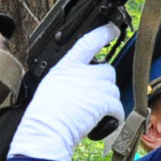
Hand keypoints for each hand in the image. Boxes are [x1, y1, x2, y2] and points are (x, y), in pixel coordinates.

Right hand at [11, 26, 121, 160]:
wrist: (46, 132)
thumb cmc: (42, 116)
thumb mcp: (49, 87)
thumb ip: (66, 80)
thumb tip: (76, 85)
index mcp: (65, 66)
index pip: (87, 42)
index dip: (102, 33)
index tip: (112, 29)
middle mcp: (82, 72)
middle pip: (107, 70)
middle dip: (104, 85)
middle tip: (92, 101)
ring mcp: (94, 85)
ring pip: (113, 90)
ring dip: (107, 103)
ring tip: (91, 115)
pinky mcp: (104, 101)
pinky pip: (118, 107)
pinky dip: (114, 117)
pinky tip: (102, 123)